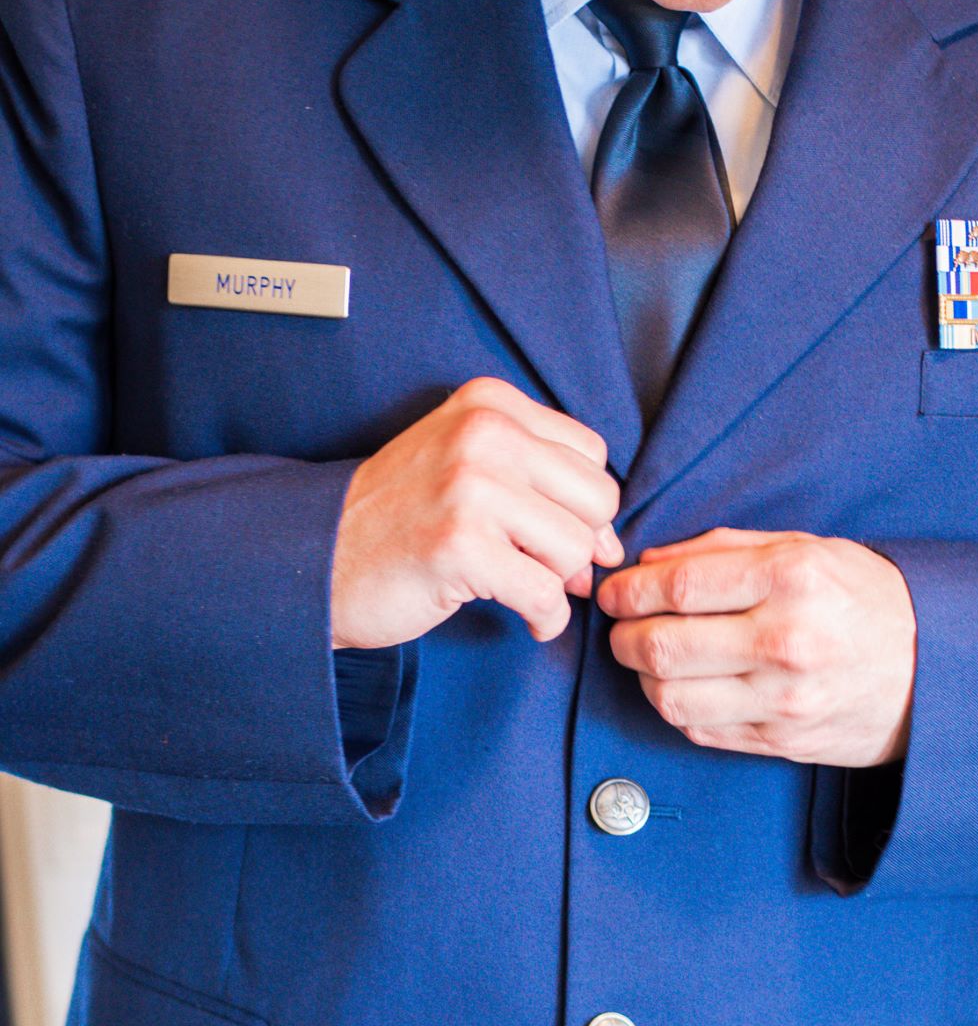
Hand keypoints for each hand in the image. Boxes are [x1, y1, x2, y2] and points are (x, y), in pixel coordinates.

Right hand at [331, 378, 624, 648]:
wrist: (318, 559)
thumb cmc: (399, 521)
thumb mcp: (467, 471)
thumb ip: (541, 487)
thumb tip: (612, 546)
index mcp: (490, 404)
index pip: (592, 453)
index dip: (579, 505)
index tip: (547, 534)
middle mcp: (484, 434)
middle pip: (597, 499)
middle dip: (576, 545)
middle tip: (538, 566)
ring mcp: (471, 487)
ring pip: (575, 548)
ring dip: (557, 584)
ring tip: (518, 586)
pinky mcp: (462, 545)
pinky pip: (546, 595)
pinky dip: (545, 619)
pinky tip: (525, 620)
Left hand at [597, 529, 915, 765]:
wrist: (934, 670)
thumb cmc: (867, 601)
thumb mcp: (810, 550)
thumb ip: (727, 550)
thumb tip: (649, 564)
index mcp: (794, 580)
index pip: (679, 587)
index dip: (629, 592)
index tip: (613, 593)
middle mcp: (786, 642)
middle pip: (663, 647)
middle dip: (625, 636)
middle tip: (622, 627)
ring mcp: (783, 700)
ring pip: (670, 697)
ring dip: (644, 677)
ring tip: (651, 658)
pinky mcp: (781, 741)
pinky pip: (698, 729)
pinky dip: (676, 707)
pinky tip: (685, 685)